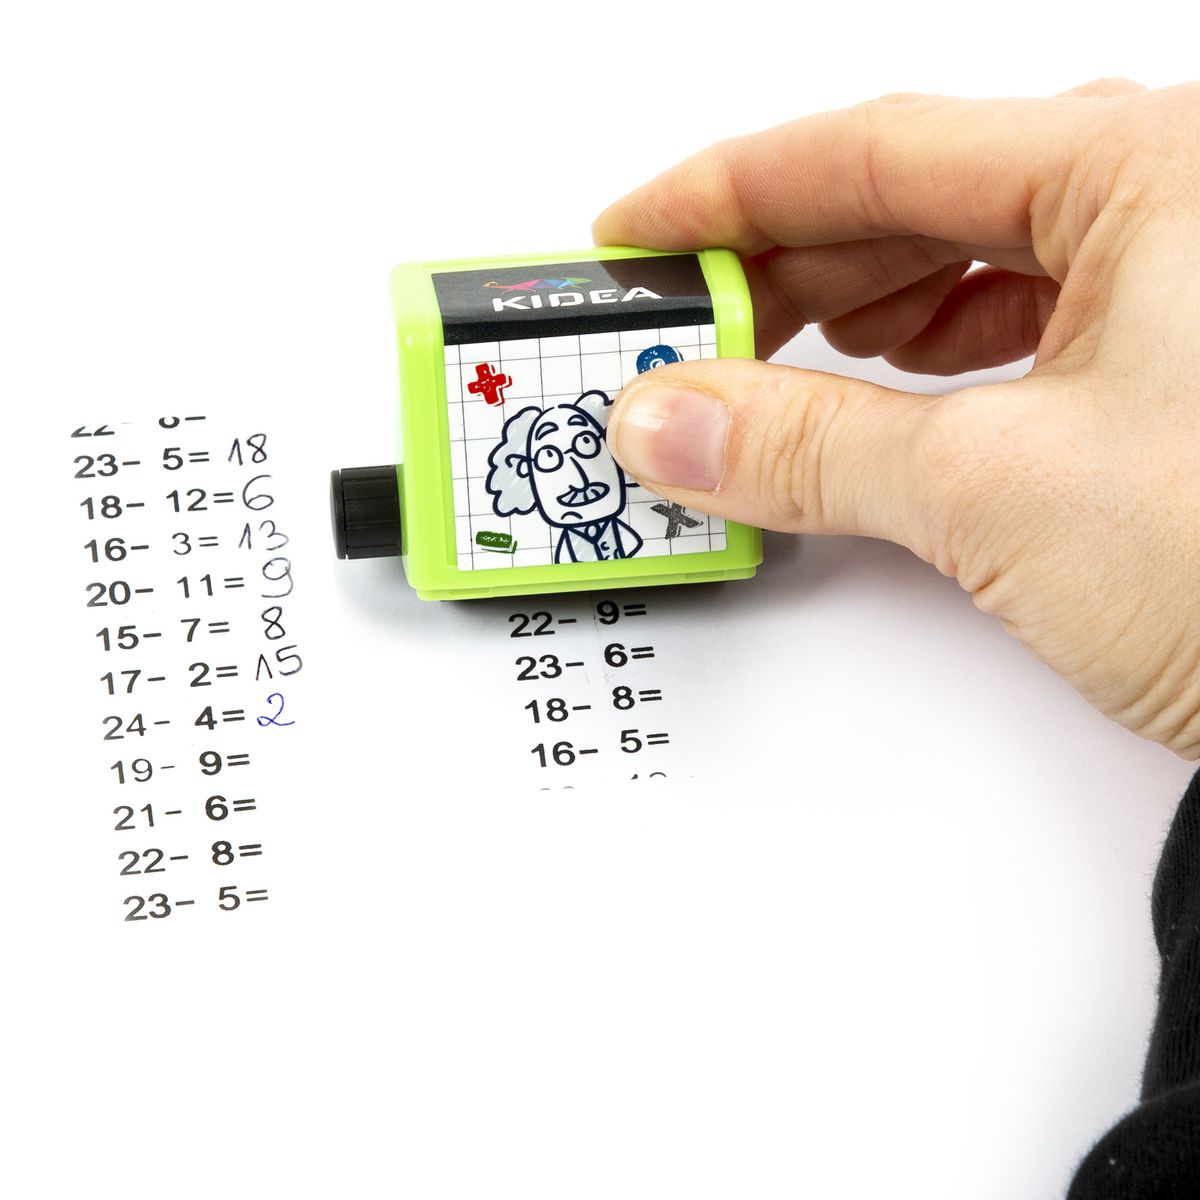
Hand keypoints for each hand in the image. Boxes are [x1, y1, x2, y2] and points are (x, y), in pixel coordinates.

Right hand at [594, 79, 1199, 758]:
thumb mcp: (998, 491)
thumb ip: (809, 445)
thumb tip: (673, 420)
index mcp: (1159, 170)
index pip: (883, 147)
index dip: (731, 191)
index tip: (641, 232)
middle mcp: (1180, 204)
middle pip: (920, 199)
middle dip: (781, 265)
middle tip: (682, 323)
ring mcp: (1184, 282)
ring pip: (968, 260)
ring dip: (849, 310)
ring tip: (764, 355)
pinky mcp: (1175, 365)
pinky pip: (1017, 322)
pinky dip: (928, 355)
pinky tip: (883, 376)